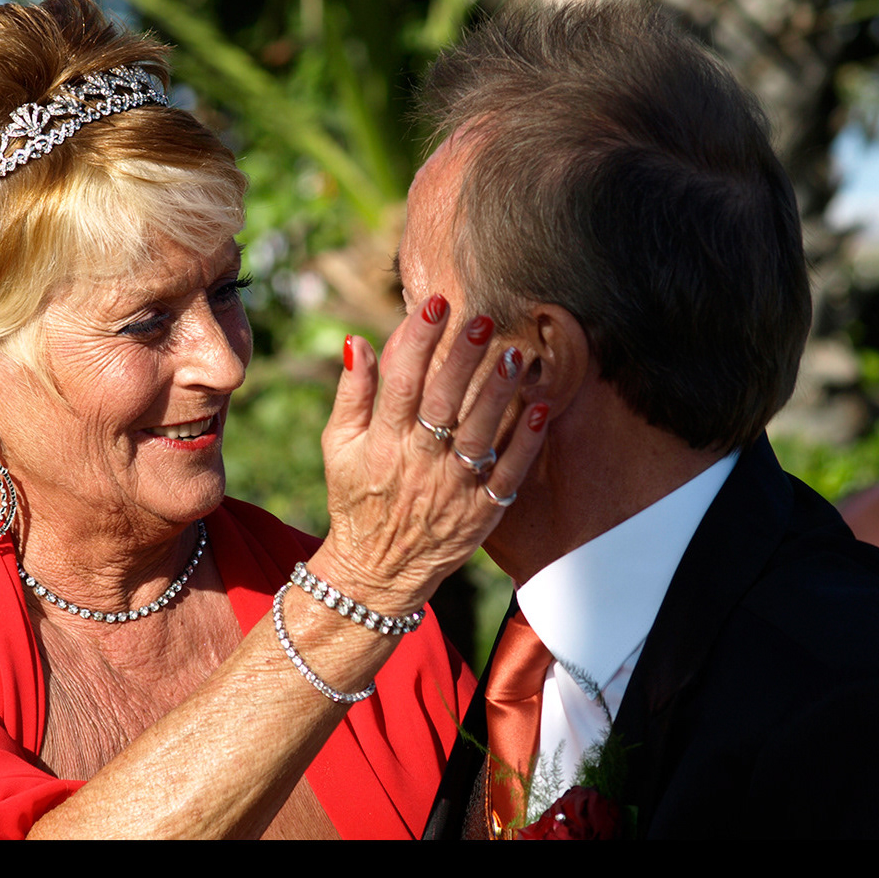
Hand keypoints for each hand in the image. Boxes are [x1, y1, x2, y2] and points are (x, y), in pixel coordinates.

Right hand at [312, 294, 547, 614]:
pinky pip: (508, 474)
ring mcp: (453, 488)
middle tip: (481, 319)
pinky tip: (539, 408)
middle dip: (461, 359)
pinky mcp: (481, 512)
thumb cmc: (356, 499)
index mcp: (382, 443)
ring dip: (498, 394)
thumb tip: (358, 341)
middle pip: (443, 403)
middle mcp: (418, 463)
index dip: (417, 339)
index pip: (400, 381)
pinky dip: (524, 443)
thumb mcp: (339, 447)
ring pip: (480, 434)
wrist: (376, 574)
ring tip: (515, 355)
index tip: (436, 304)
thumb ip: (352, 394)